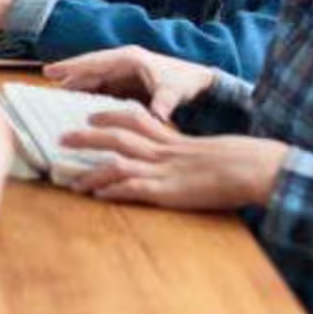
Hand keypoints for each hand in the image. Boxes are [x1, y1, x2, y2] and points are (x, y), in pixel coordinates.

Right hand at [47, 45, 218, 119]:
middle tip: (46, 78)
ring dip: (75, 85)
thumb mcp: (174, 91)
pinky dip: (87, 94)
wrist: (197, 82)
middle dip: (68, 73)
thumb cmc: (184, 82)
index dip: (73, 67)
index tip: (52, 71)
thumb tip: (157, 116)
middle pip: (89, 68)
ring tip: (55, 94)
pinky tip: (75, 104)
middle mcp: (121, 63)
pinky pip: (100, 88)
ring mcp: (121, 73)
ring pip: (92, 78)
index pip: (95, 62)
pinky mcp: (123, 84)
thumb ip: (164, 103)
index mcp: (129, 59)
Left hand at [62, 112, 288, 210]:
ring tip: (72, 181)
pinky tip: (98, 197)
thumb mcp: (206, 151)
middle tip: (62, 139)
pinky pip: (130, 188)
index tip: (90, 116)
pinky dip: (111, 191)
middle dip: (86, 138)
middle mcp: (161, 151)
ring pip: (115, 162)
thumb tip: (179, 159)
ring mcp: (161, 170)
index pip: (134, 119)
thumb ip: (186, 152)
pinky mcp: (165, 191)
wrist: (250, 168)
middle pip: (115, 137)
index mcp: (170, 138)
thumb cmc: (237, 161)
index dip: (109, 116)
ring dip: (90, 172)